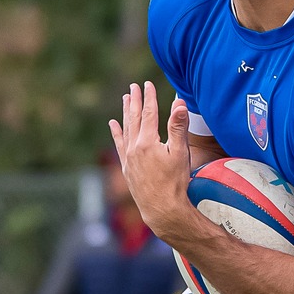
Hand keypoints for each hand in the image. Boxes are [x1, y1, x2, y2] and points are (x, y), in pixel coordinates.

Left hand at [108, 81, 200, 242]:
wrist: (162, 209)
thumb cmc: (175, 182)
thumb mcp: (180, 154)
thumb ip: (178, 127)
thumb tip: (179, 103)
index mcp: (148, 142)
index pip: (149, 113)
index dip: (149, 97)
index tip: (147, 84)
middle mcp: (134, 147)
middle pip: (135, 118)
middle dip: (135, 100)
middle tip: (133, 86)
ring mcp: (128, 158)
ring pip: (126, 129)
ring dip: (126, 112)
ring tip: (125, 98)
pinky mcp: (126, 168)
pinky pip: (119, 144)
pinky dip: (116, 132)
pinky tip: (113, 123)